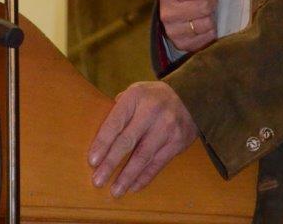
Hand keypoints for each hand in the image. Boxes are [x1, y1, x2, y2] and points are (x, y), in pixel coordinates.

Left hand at [88, 81, 197, 196]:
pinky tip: (133, 187)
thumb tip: (100, 136)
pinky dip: (144, 177)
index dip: (103, 142)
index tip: (92, 161)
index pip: (116, 121)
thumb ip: (119, 110)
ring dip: (127, 176)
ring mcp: (167, 126)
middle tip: (98, 180)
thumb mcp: (136, 92)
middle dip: (111, 163)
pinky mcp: (178, 141)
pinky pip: (158, 163)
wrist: (189, 96)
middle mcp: (152, 110)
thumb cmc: (153, 98)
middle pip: (128, 140)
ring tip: (115, 191)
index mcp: (136, 96)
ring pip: (143, 156)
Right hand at [159, 0, 227, 51]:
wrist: (176, 7)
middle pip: (205, 6)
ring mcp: (172, 31)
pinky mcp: (182, 45)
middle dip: (213, 1)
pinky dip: (211, 30)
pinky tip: (205, 23)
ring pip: (206, 23)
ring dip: (212, 16)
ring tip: (207, 11)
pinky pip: (207, 38)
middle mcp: (166, 13)